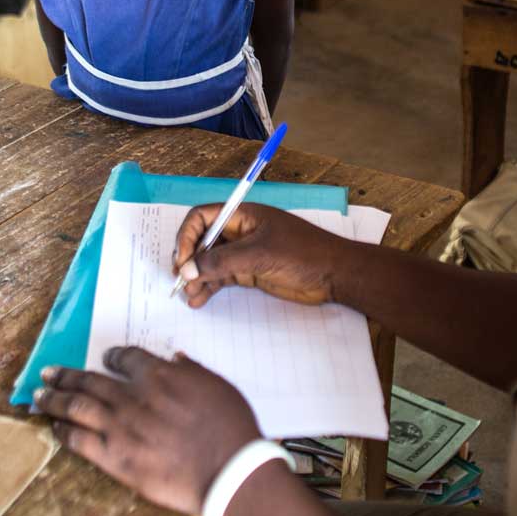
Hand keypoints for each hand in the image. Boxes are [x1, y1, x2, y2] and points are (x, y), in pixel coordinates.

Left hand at [33, 347, 261, 514]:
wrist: (226, 470)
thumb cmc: (229, 427)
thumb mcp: (217, 385)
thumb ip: (191, 371)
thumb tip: (175, 360)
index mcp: (159, 376)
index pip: (126, 358)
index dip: (113, 356)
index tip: (106, 357)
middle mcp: (133, 397)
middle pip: (90, 380)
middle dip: (67, 375)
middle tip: (48, 372)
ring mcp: (120, 428)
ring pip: (76, 406)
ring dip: (54, 398)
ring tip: (38, 394)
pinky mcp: (115, 458)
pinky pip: (79, 441)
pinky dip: (63, 431)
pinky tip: (54, 426)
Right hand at [174, 203, 346, 308]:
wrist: (335, 274)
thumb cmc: (303, 254)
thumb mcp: (260, 254)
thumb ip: (222, 262)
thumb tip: (188, 270)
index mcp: (243, 215)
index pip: (202, 217)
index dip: (187, 236)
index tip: (182, 260)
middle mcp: (240, 231)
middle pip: (202, 240)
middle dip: (189, 260)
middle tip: (182, 281)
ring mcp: (244, 252)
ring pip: (210, 262)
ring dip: (197, 277)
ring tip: (190, 296)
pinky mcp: (250, 272)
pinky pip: (222, 277)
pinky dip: (209, 287)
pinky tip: (199, 300)